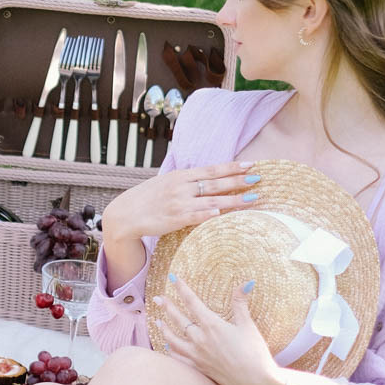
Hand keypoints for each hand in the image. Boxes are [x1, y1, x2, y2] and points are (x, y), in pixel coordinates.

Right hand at [102, 159, 258, 244]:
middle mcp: (181, 187)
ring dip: (233, 199)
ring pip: (211, 200)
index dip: (232, 167)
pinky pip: (195, 216)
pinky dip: (208, 214)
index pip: (211, 170)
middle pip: (215, 183)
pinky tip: (221, 213)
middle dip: (238, 180)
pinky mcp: (174, 219)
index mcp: (180, 176)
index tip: (251, 164)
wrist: (126, 213)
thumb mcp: (166, 182)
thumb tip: (208, 178)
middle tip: (258, 178)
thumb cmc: (148, 198)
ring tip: (252, 198)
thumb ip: (186, 181)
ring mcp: (178, 203)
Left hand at [153, 274, 285, 384]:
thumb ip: (241, 304)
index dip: (182, 289)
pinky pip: (179, 358)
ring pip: (174, 339)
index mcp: (212, 325)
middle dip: (167, 307)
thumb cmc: (254, 353)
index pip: (192, 302)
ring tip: (157, 321)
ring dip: (164, 329)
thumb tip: (246, 283)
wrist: (256, 382)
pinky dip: (171, 351)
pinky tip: (167, 347)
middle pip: (178, 319)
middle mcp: (200, 339)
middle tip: (157, 298)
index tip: (173, 278)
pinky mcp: (199, 368)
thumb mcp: (248, 325)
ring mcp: (197, 355)